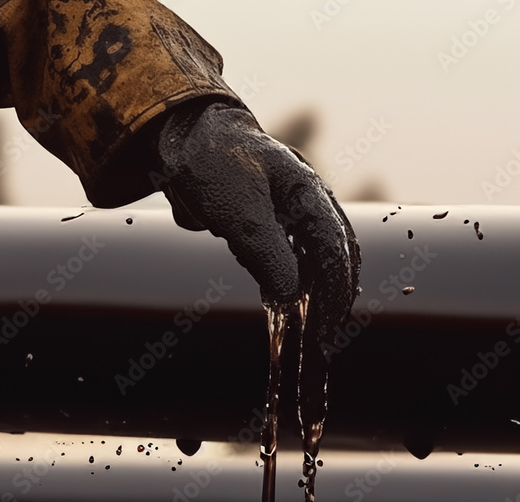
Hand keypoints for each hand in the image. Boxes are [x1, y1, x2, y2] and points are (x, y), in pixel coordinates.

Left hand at [151, 100, 361, 424]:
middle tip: (323, 345)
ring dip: (316, 301)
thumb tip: (291, 298)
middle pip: (336, 261)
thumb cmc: (214, 164)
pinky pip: (291, 265)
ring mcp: (291, 218)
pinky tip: (285, 312)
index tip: (326, 330)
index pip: (336, 250)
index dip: (336, 293)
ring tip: (313, 339)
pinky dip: (292, 292)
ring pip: (317, 266)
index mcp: (309, 194)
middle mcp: (309, 207)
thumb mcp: (238, 211)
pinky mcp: (271, 230)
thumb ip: (266, 252)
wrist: (183, 139)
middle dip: (333, 304)